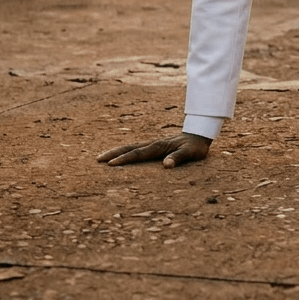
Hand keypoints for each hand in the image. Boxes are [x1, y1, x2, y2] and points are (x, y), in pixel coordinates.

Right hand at [97, 132, 211, 168]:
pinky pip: (137, 149)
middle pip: (130, 148)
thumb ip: (179, 158)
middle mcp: (154, 144)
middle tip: (98, 159)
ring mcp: (153, 144)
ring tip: (103, 157)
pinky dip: (126, 151)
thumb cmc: (196, 146)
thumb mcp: (190, 153)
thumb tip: (166, 165)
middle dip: (114, 153)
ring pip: (132, 147)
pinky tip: (121, 156)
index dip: (125, 159)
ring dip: (117, 151)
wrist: (200, 134)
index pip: (139, 153)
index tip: (111, 164)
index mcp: (159, 146)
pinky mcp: (155, 146)